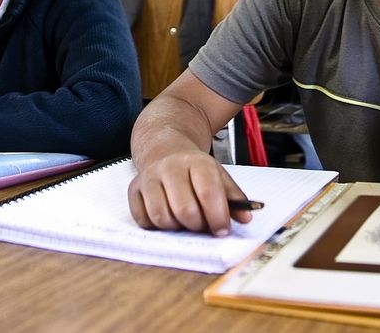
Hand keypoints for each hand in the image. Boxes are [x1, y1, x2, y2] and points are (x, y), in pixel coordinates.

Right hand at [127, 151, 253, 236]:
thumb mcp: (218, 175)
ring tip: (184, 220)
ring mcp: (149, 178)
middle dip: (197, 226)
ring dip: (176, 227)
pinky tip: (166, 216)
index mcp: (196, 162)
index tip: (222, 229)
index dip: (217, 216)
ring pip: (162, 217)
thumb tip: (246, 217)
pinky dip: (156, 226)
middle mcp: (170, 167)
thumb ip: (234, 197)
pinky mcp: (133, 190)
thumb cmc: (194, 169)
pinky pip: (143, 219)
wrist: (164, 149)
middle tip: (202, 225)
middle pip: (185, 209)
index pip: (208, 192)